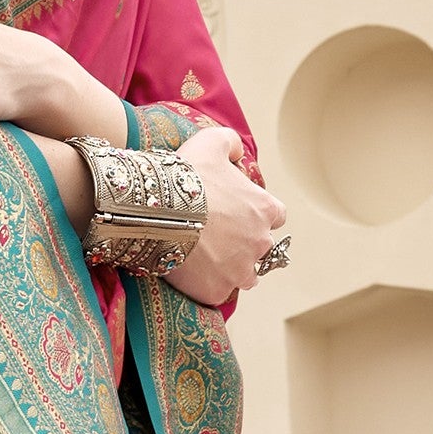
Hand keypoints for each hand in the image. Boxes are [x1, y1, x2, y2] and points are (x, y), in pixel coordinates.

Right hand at [167, 123, 285, 306]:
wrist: (156, 211)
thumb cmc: (186, 175)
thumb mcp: (211, 141)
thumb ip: (231, 142)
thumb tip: (238, 152)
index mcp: (265, 209)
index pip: (276, 216)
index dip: (257, 215)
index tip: (239, 214)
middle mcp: (260, 242)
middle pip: (262, 248)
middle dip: (245, 243)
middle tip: (217, 237)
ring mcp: (240, 270)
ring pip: (246, 275)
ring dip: (233, 269)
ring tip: (209, 261)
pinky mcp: (217, 290)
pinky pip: (217, 292)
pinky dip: (208, 285)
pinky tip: (193, 274)